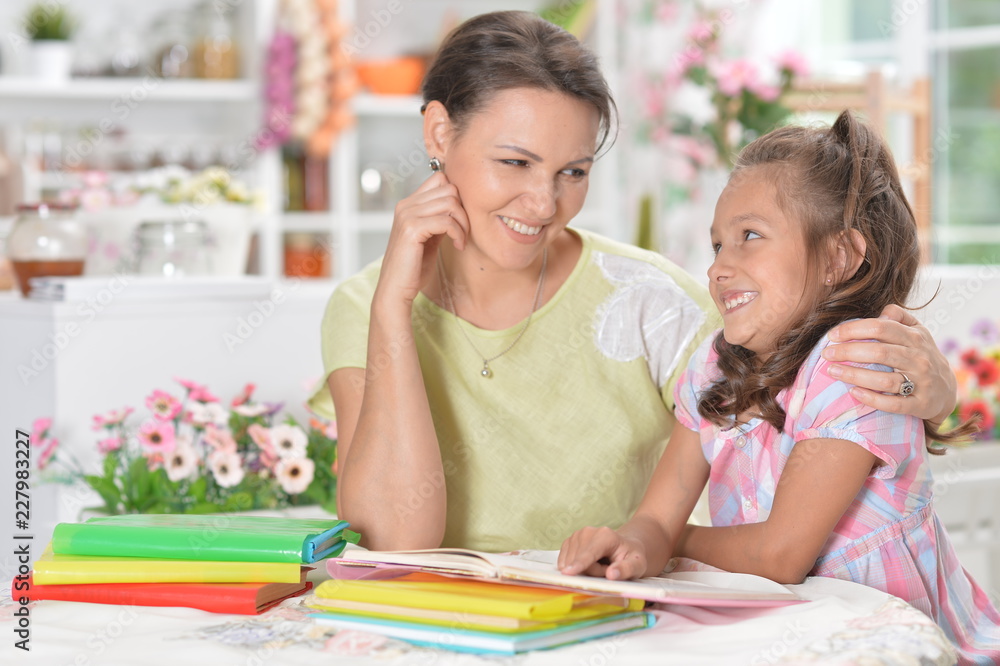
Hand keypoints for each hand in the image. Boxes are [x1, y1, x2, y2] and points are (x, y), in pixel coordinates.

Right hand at [375, 171, 469, 307]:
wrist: (395, 290)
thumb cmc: (413, 268)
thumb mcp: (430, 238)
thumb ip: (440, 220)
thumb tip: (459, 207)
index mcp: (409, 205)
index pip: (440, 179)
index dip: (456, 197)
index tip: (460, 219)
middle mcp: (405, 205)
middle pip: (449, 188)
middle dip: (463, 210)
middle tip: (463, 232)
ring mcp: (407, 215)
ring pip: (450, 202)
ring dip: (463, 223)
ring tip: (460, 240)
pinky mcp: (411, 229)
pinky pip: (446, 221)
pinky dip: (458, 233)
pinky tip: (458, 246)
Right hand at [557, 526, 647, 580]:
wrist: (623, 547)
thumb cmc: (631, 557)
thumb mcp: (637, 565)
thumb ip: (626, 569)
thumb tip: (611, 574)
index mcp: (606, 535)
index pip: (590, 553)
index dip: (579, 564)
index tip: (568, 573)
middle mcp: (588, 532)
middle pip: (581, 562)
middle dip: (593, 572)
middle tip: (608, 569)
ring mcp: (576, 535)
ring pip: (572, 563)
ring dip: (585, 571)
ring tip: (600, 566)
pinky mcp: (569, 542)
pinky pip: (565, 563)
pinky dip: (576, 568)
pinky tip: (589, 564)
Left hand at [823, 304, 956, 423]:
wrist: (946, 390)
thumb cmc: (921, 355)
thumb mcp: (917, 331)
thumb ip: (899, 317)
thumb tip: (880, 312)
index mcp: (915, 338)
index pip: (880, 328)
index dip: (853, 329)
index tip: (832, 335)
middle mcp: (919, 359)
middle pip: (879, 352)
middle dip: (848, 352)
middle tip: (826, 353)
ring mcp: (921, 383)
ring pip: (885, 379)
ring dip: (854, 375)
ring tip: (832, 371)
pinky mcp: (920, 405)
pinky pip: (894, 404)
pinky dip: (872, 398)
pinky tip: (853, 392)